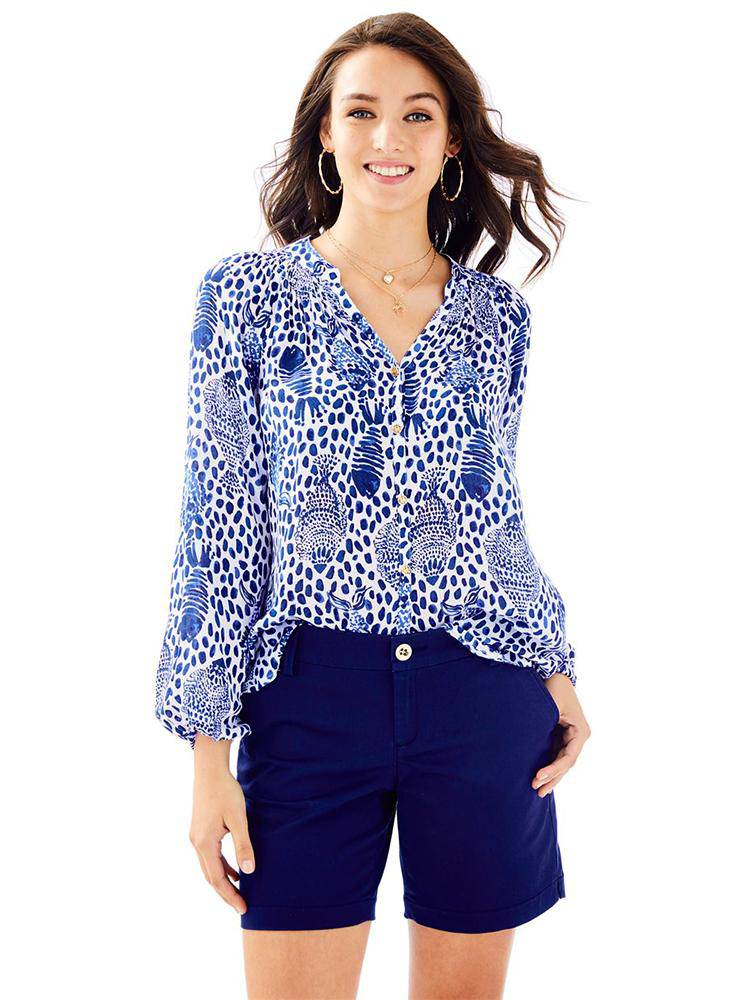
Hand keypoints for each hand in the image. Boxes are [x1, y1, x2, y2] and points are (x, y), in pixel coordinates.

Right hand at [189, 733, 254, 915]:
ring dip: (224, 880)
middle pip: (210, 877)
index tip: (243, 909)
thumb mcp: (238, 818)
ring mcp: (196, 837)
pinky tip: (235, 869)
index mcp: (204, 844)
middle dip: (226, 893)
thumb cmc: (225, 791)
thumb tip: (249, 871)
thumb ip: (243, 845)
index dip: (230, 895)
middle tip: (242, 907)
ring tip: (240, 893)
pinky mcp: (200, 830)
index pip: (217, 879)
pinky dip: (222, 866)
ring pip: (209, 867)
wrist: (209, 770)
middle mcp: (196, 843)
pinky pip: (211, 856)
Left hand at [531, 674, 590, 797]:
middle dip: (552, 778)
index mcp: (580, 731)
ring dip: (552, 775)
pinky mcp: (562, 734)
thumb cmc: (551, 685)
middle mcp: (579, 735)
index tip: (538, 777)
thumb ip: (546, 723)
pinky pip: (557, 754)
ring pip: (562, 761)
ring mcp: (571, 736)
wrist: (551, 671)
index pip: (568, 757)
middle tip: (537, 790)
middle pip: (566, 763)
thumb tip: (535, 744)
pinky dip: (550, 765)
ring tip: (539, 790)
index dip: (554, 770)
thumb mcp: (550, 703)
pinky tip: (542, 777)